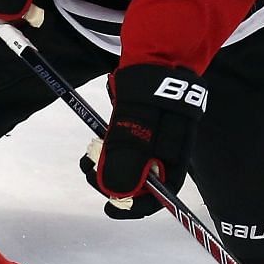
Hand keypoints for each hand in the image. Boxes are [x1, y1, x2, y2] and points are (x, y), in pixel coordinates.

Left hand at [79, 63, 207, 219]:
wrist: (158, 56)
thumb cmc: (155, 90)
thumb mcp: (140, 123)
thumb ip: (129, 156)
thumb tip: (116, 192)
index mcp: (175, 162)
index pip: (157, 198)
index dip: (133, 207)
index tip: (108, 205)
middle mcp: (165, 158)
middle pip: (139, 187)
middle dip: (112, 183)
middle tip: (88, 169)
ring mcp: (153, 145)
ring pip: (128, 169)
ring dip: (106, 167)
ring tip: (89, 154)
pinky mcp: (140, 133)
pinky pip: (123, 152)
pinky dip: (108, 151)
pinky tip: (97, 142)